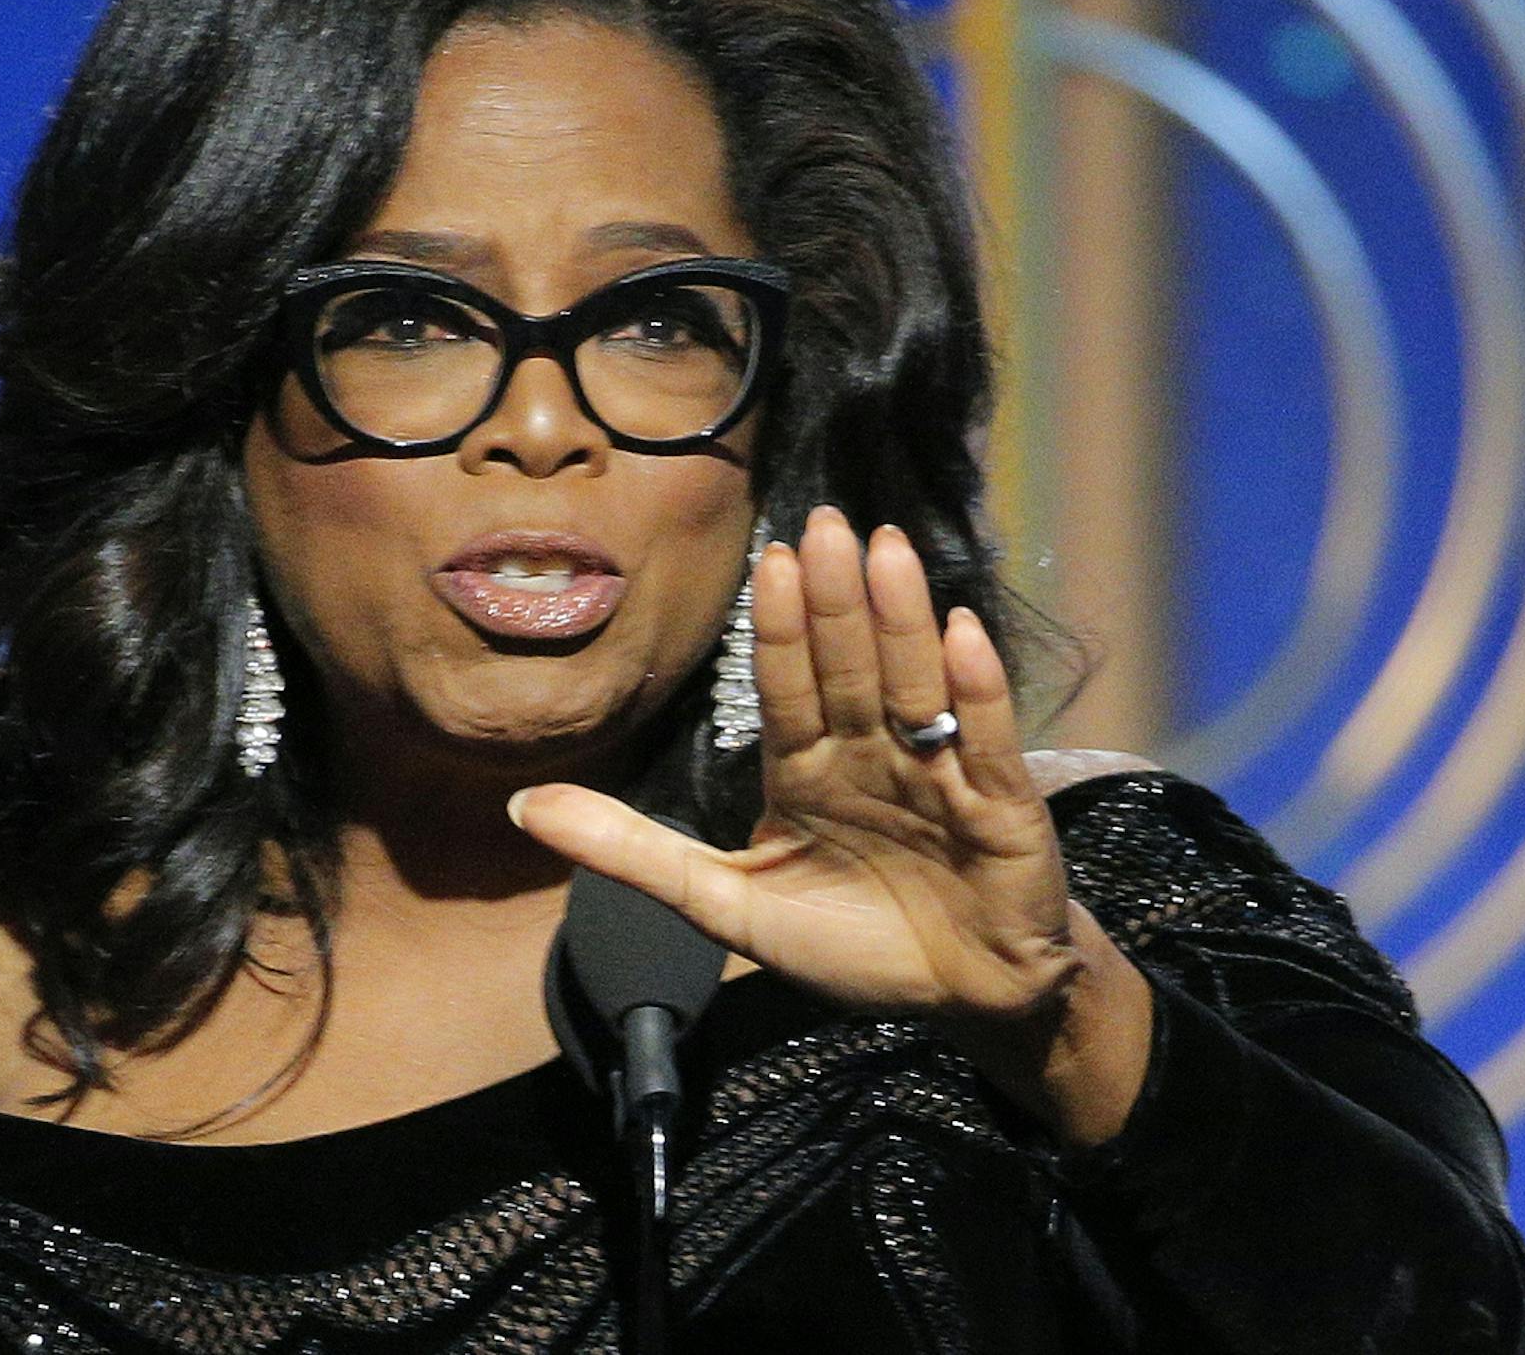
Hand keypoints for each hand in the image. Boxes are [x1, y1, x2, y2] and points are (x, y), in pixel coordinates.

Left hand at [510, 506, 1151, 1141]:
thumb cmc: (849, 945)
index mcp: (809, 769)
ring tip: (888, 550)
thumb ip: (631, 850)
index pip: (787, 688)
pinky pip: (984, 739)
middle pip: (849, 668)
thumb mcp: (726, 902)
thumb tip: (522, 805)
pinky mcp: (1002, 806)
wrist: (962, 1002)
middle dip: (837, 600)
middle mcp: (872, 753)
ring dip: (902, 619)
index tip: (768, 557)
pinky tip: (961, 633)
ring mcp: (939, 773)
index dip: (781, 627)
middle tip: (825, 522)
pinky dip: (975, 689)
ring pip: (914, 684)